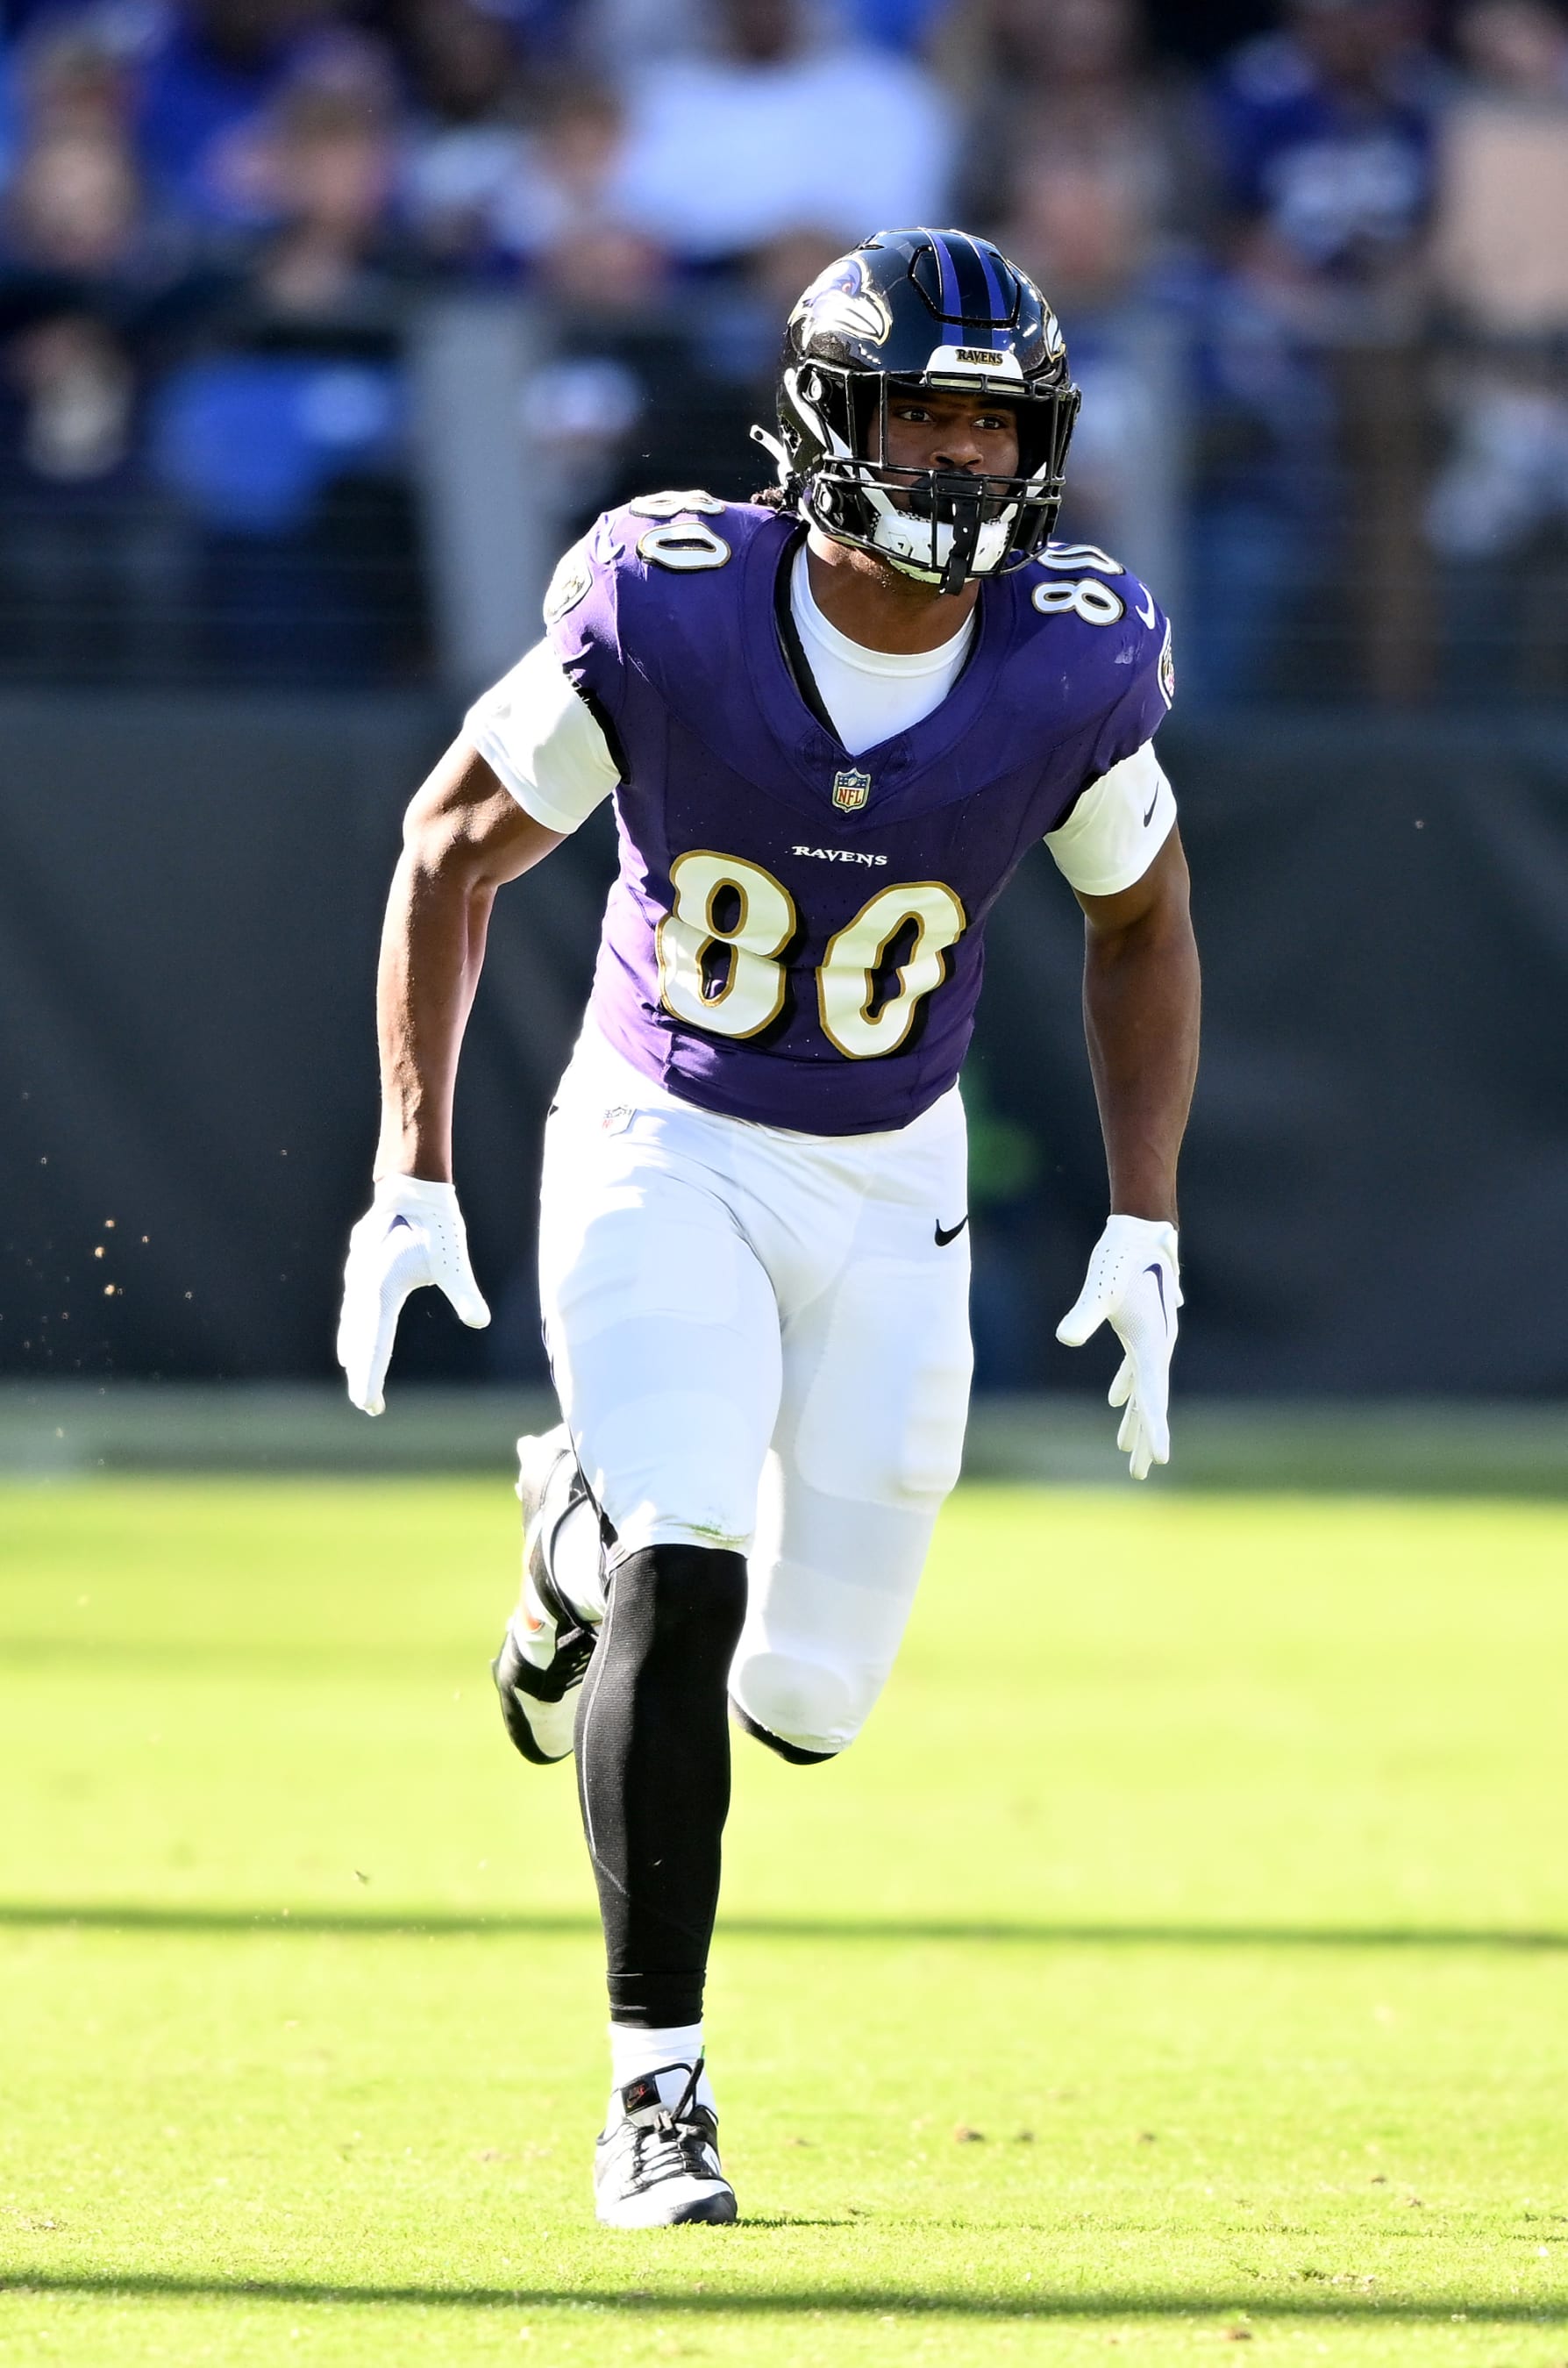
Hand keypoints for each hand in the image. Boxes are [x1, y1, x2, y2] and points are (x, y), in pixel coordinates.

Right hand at [336, 1175, 489, 1414]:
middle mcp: (363, 1286)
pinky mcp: (362, 1271)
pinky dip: (352, 1330)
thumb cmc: (435, 1223)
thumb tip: (479, 1321)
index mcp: (382, 1288)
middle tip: (365, 1403)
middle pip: (359, 1339)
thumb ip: (463, 1291)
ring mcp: (358, 1277)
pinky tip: (352, 1342)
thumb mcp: (452, 1259)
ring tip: (355, 1377)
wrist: (412, 1187)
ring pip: (352, 1323)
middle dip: (362, 1372)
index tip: (369, 1404)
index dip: (371, 1377)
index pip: (374, 1344)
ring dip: (355, 1352)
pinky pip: (354, 1309)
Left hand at [1056, 1215, 1180, 1479]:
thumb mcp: (1099, 1287)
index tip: (1161, 1459)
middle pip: (1152, 1401)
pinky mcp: (1140, 1328)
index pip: (1153, 1396)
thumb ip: (1083, 1315)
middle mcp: (1157, 1345)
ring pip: (1144, 1387)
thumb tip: (1065, 1338)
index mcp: (1152, 1342)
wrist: (1143, 1230)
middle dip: (1147, 1436)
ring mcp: (1151, 1337)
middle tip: (1142, 1471)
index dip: (1155, 1429)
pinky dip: (1126, 1388)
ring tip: (1127, 1449)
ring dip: (1136, 1417)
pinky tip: (1113, 1402)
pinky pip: (1135, 1368)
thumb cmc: (1122, 1256)